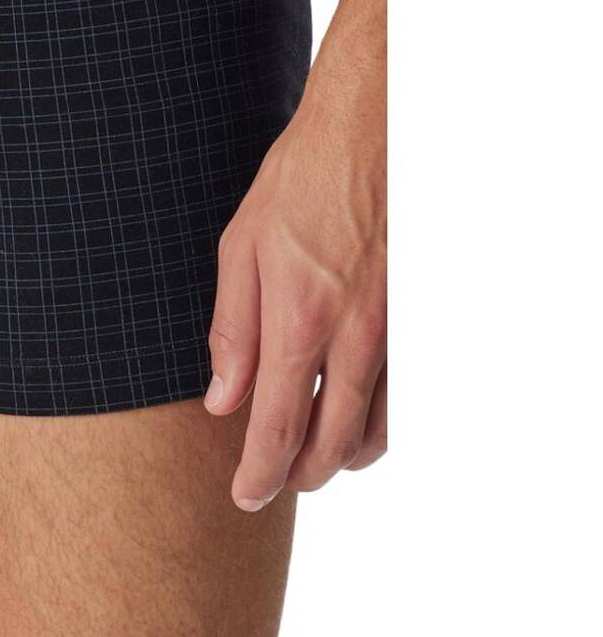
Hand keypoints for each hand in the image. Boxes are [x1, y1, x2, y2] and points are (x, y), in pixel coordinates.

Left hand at [205, 72, 386, 508]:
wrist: (366, 139)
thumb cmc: (295, 185)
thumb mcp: (240, 249)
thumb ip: (232, 331)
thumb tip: (221, 400)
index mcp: (300, 320)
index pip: (279, 427)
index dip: (259, 473)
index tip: (242, 497)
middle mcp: (354, 338)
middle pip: (331, 443)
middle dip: (298, 476)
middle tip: (268, 486)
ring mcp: (393, 333)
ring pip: (375, 430)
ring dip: (340, 459)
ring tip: (307, 462)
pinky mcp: (415, 321)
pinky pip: (401, 398)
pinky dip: (376, 426)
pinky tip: (353, 423)